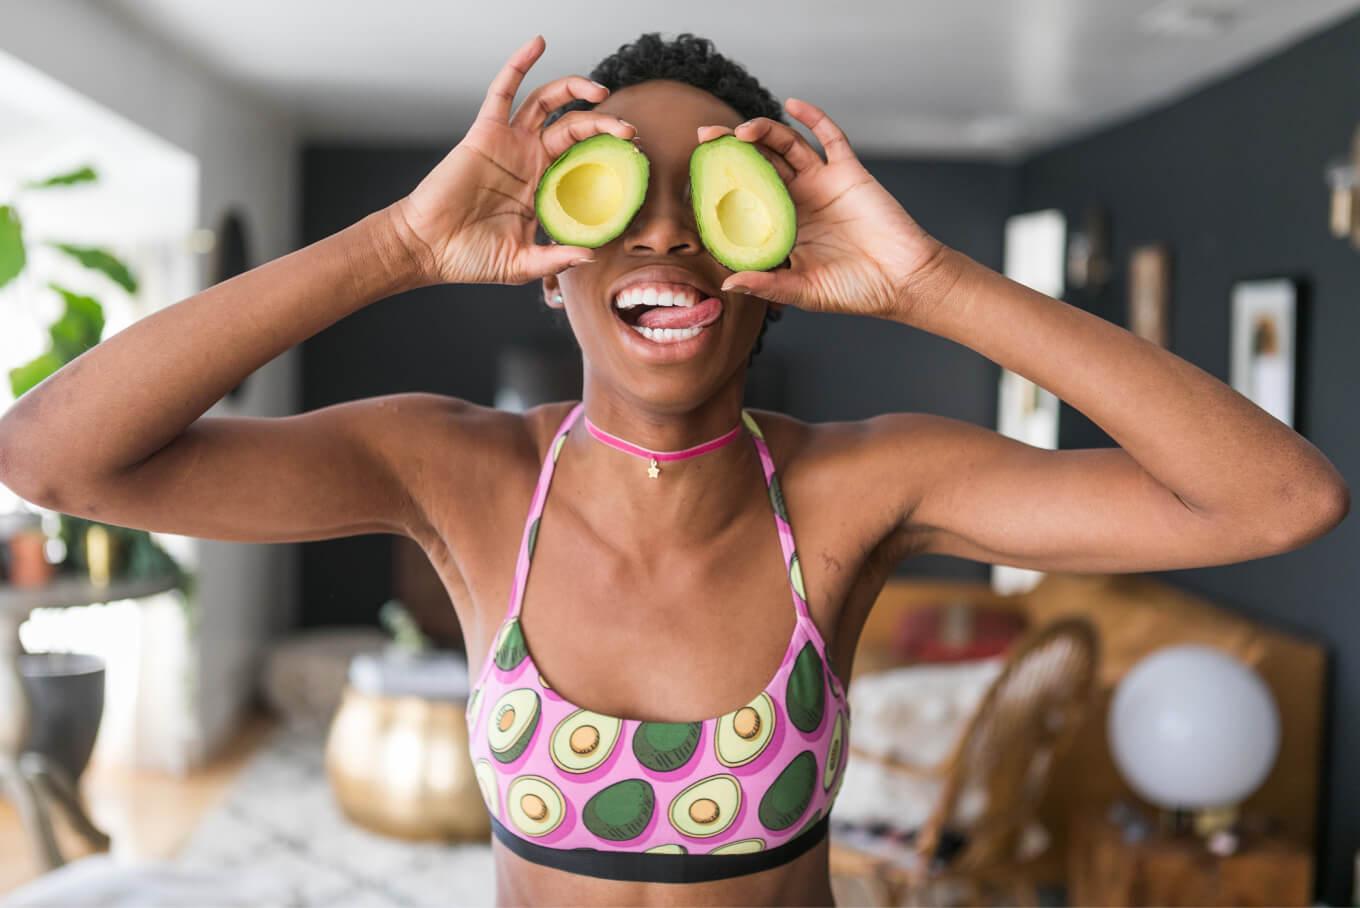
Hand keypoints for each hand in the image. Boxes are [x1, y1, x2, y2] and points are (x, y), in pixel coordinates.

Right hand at [391, 36, 635, 285]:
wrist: (429, 249)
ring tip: (599, 90)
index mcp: (542, 187)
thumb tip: (590, 255)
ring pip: (546, 103)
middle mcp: (528, 160)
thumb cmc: (471, 258)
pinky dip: (519, 65)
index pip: (583, 160)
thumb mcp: (523, 265)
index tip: (634, 155)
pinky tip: (538, 44)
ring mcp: (508, 144)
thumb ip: (556, 259)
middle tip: (628, 131)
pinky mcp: (485, 133)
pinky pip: (503, 90)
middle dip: (604, 124)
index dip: (608, 153)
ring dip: (574, 88)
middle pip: (574, 127)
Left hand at [698, 99, 950, 321]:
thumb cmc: (856, 290)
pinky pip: (830, 137)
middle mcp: (798, 200)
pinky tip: (793, 103)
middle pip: (759, 164)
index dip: (721, 185)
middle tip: (704, 138)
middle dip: (731, 149)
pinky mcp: (849, 172)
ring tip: (741, 131)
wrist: (903, 281)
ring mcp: (822, 183)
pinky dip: (813, 117)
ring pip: (787, 147)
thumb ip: (768, 285)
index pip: (744, 198)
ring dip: (764, 131)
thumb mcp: (805, 292)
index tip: (695, 179)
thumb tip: (728, 283)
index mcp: (783, 227)